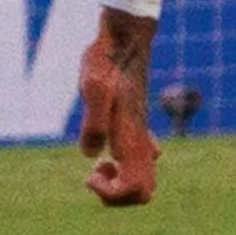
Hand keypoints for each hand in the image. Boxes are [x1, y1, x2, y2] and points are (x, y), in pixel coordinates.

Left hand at [78, 13, 159, 206]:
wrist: (124, 39)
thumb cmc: (107, 61)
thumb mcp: (93, 88)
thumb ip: (94, 123)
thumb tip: (92, 156)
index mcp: (132, 138)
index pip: (133, 188)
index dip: (109, 193)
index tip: (90, 172)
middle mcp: (140, 142)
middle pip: (144, 193)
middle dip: (116, 196)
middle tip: (94, 172)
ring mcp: (141, 135)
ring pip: (145, 181)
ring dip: (120, 183)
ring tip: (99, 164)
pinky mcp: (137, 126)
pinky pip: (142, 163)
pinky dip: (124, 169)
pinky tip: (108, 147)